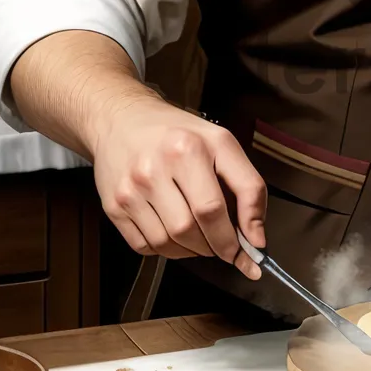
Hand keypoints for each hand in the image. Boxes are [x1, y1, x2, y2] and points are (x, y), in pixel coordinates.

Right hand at [90, 97, 267, 279]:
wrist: (123, 119)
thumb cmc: (179, 133)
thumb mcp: (222, 144)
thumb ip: (247, 186)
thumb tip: (256, 236)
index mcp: (189, 148)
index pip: (214, 207)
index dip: (236, 237)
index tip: (250, 250)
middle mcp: (156, 168)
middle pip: (190, 229)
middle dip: (216, 246)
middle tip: (226, 245)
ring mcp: (131, 189)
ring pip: (168, 243)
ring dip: (192, 250)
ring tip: (201, 236)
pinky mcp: (114, 206)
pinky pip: (145, 246)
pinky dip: (166, 249)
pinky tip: (175, 233)